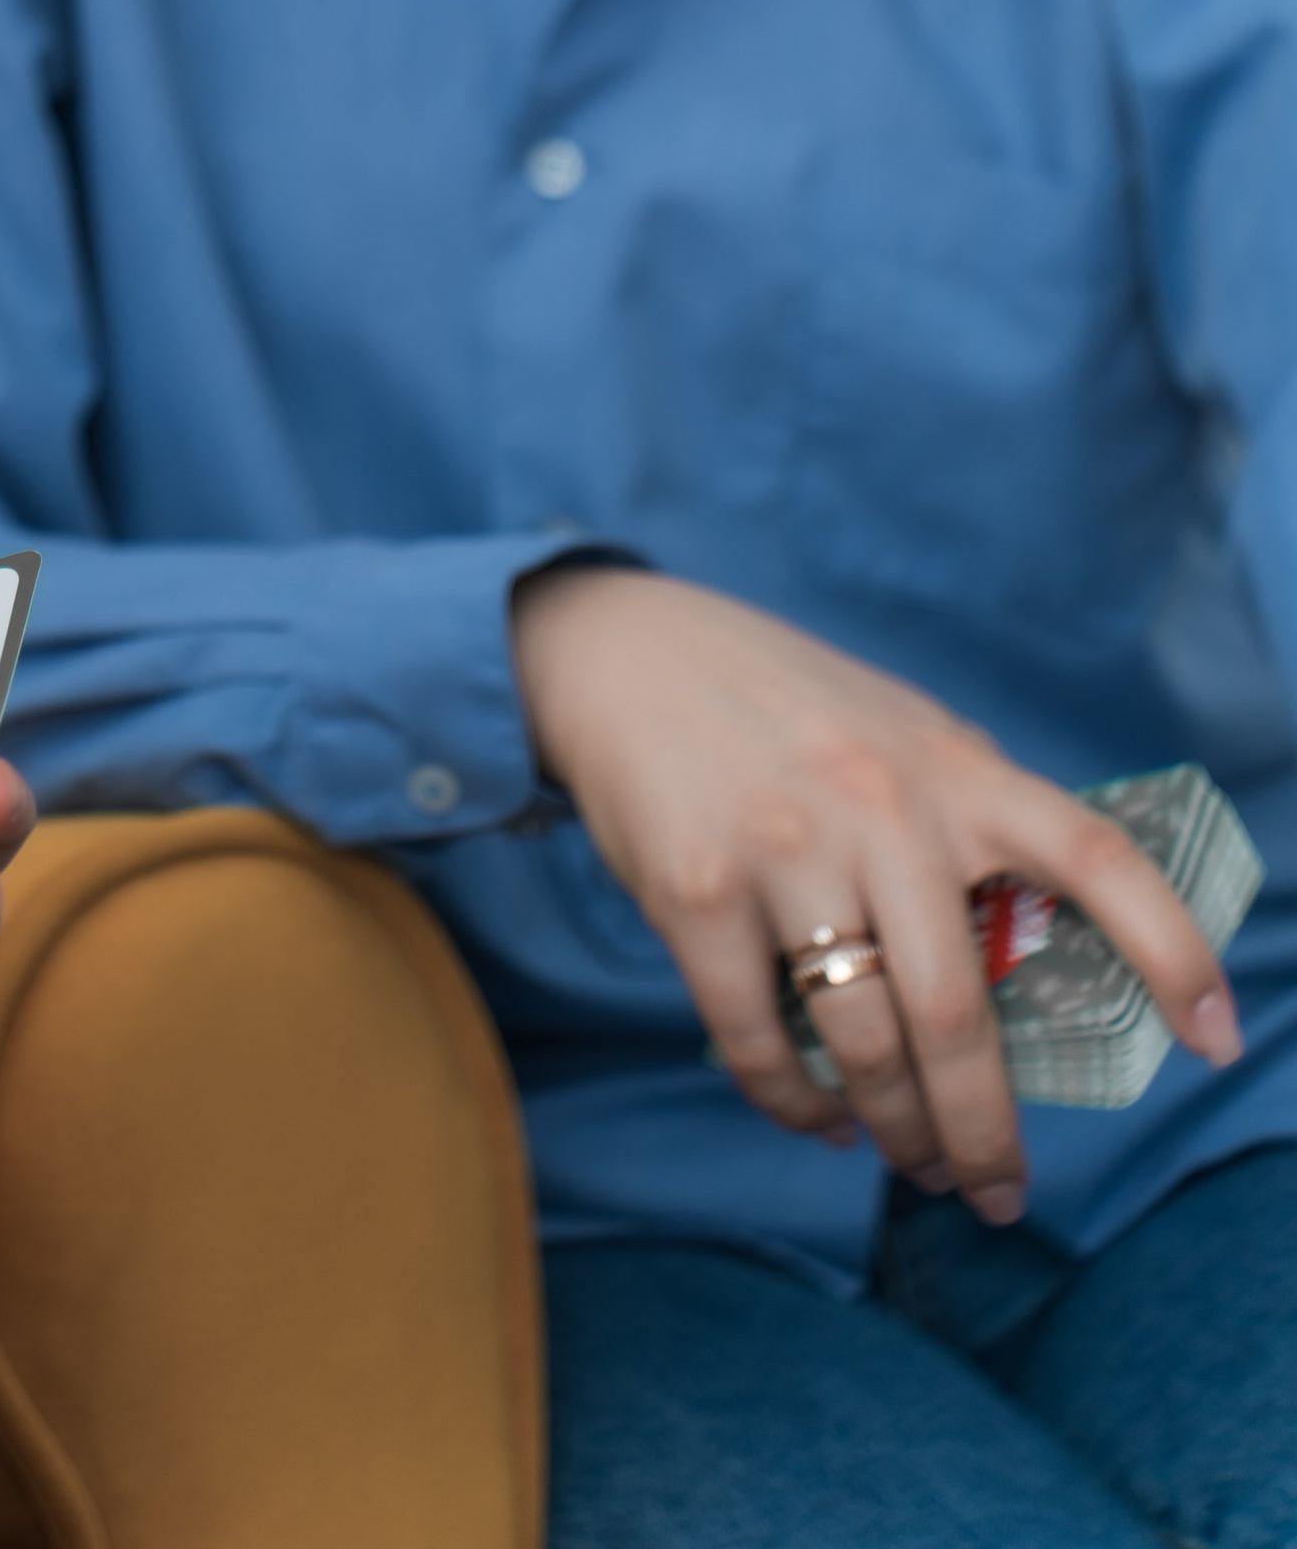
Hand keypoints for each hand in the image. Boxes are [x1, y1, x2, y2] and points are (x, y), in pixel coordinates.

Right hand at [511, 566, 1241, 1220]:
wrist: (626, 651)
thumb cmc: (783, 705)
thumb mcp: (900, 732)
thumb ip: (967, 814)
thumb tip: (1044, 936)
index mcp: (952, 768)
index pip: (1094, 859)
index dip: (1169, 953)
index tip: (1216, 1040)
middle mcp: (879, 808)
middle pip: (960, 1017)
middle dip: (985, 1131)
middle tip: (994, 1191)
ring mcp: (784, 850)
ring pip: (864, 1044)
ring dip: (894, 1130)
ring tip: (907, 1159)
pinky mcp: (695, 890)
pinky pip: (756, 1038)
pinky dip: (793, 1103)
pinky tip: (817, 1119)